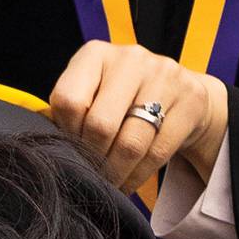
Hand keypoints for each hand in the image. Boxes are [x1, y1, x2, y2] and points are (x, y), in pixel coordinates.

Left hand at [46, 41, 229, 192]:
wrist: (180, 93)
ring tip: (108, 184)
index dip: (67, 133)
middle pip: (101, 124)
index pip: (69, 100)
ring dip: (115, 173)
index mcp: (95, 53)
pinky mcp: (190, 100)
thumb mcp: (93, 92)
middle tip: (91, 175)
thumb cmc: (122, 98)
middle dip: (93, 158)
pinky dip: (138, 175)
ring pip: (131, 143)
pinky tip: (128, 182)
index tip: (71, 149)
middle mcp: (130, 58)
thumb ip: (71, 111)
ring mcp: (164, 76)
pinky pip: (158, 152)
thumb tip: (48, 146)